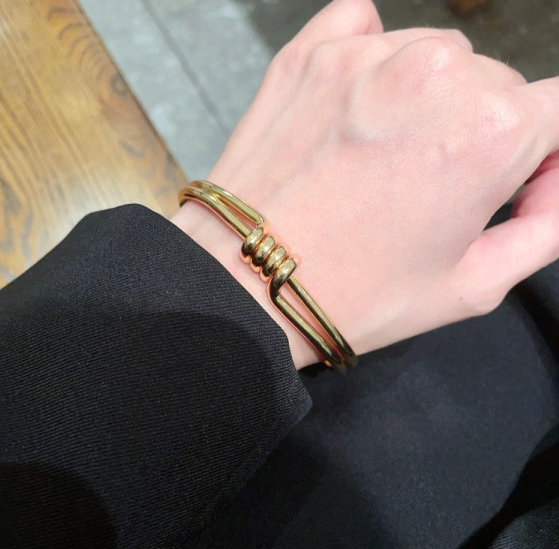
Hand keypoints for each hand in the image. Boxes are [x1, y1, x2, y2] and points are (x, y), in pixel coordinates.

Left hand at [172, 0, 558, 369]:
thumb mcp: (473, 286)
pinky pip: (367, 29)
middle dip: (479, 132)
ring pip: (436, 58)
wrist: (246, 282)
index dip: (541, 154)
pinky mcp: (311, 53)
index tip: (507, 186)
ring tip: (381, 162)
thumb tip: (555, 181)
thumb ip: (545, 226)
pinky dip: (375, 61)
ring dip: (426, 101)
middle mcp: (436, 74)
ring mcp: (367, 55)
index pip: (558, 110)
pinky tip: (359, 110)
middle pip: (495, 84)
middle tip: (429, 190)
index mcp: (491, 130)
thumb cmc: (356, 294)